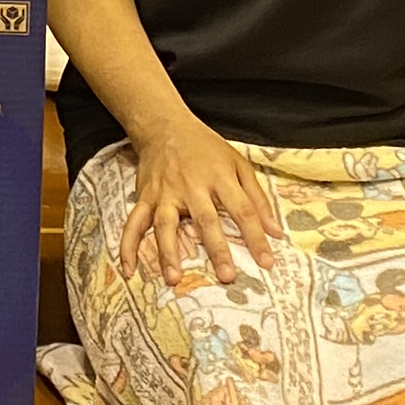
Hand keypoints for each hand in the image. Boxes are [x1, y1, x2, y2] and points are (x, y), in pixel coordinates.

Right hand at [120, 116, 282, 292]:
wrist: (164, 126)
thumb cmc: (206, 148)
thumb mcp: (238, 164)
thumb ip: (258, 199)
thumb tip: (276, 233)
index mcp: (219, 177)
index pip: (242, 210)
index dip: (256, 237)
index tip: (267, 263)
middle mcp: (190, 186)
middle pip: (205, 220)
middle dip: (216, 249)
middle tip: (226, 276)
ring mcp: (164, 193)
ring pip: (165, 225)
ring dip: (168, 252)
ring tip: (173, 278)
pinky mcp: (144, 197)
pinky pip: (133, 223)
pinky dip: (128, 246)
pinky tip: (129, 269)